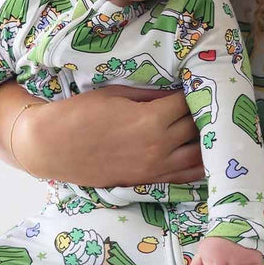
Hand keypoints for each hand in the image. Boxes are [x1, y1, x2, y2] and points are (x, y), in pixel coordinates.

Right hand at [15, 84, 206, 185]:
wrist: (52, 147)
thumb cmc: (80, 114)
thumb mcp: (117, 94)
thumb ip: (151, 95)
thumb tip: (176, 91)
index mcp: (152, 120)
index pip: (188, 103)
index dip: (195, 92)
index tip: (199, 84)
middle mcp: (159, 146)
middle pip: (197, 128)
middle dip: (203, 114)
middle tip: (208, 103)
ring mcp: (155, 167)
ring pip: (198, 156)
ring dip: (206, 141)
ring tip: (211, 127)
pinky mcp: (148, 180)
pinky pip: (185, 176)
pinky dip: (199, 165)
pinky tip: (206, 155)